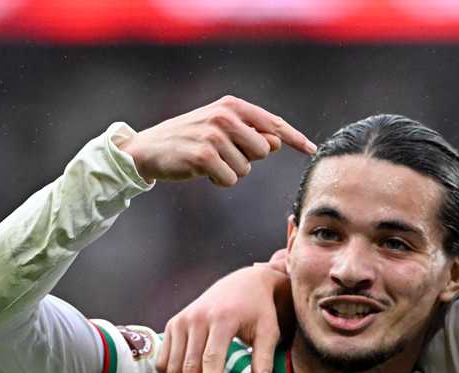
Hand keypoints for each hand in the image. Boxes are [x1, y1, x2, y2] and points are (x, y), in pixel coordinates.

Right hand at [119, 95, 316, 186]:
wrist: (146, 148)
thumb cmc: (189, 139)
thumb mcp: (220, 129)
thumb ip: (250, 134)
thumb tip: (277, 143)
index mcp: (232, 106)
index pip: (273, 123)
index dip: (294, 138)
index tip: (312, 149)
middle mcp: (225, 116)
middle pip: (264, 151)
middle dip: (247, 159)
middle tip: (221, 153)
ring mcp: (214, 135)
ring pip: (247, 168)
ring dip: (230, 171)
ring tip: (207, 160)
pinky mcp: (205, 156)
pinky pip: (231, 180)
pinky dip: (219, 181)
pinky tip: (200, 170)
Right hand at [157, 263, 290, 372]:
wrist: (242, 283)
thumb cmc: (259, 310)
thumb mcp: (269, 330)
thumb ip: (264, 357)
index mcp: (221, 319)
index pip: (210, 357)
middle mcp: (196, 319)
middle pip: (188, 366)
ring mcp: (180, 321)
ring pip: (171, 365)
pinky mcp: (172, 324)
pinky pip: (163, 358)